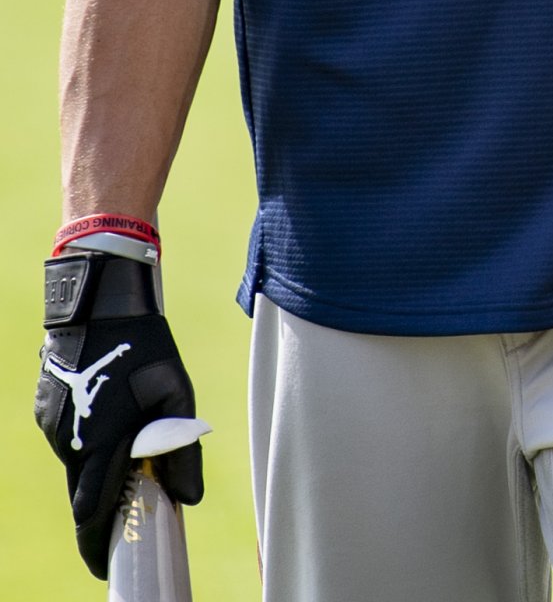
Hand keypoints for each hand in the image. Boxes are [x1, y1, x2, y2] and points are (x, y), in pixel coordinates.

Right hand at [33, 232, 200, 577]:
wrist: (97, 305)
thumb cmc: (146, 347)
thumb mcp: (177, 395)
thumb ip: (180, 450)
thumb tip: (188, 500)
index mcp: (101, 444)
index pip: (92, 513)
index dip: (97, 544)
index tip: (107, 566)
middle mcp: (69, 442)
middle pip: (83, 494)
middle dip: (101, 511)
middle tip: (123, 522)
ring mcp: (52, 427)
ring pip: (75, 465)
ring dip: (97, 469)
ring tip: (126, 451)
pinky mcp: (45, 411)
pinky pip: (68, 440)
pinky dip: (87, 443)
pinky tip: (108, 418)